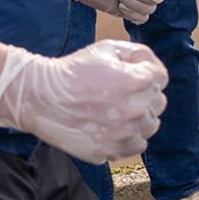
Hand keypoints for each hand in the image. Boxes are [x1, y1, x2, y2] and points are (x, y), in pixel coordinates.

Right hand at [0, 41, 168, 163]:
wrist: (38, 97)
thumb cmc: (72, 71)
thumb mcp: (107, 49)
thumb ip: (137, 54)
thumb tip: (151, 65)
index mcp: (137, 82)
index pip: (160, 77)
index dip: (147, 72)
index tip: (131, 74)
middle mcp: (135, 109)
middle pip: (158, 102)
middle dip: (144, 94)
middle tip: (122, 92)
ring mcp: (123, 133)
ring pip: (149, 126)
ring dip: (140, 118)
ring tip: (119, 111)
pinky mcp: (109, 150)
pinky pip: (134, 146)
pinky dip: (128, 138)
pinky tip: (113, 127)